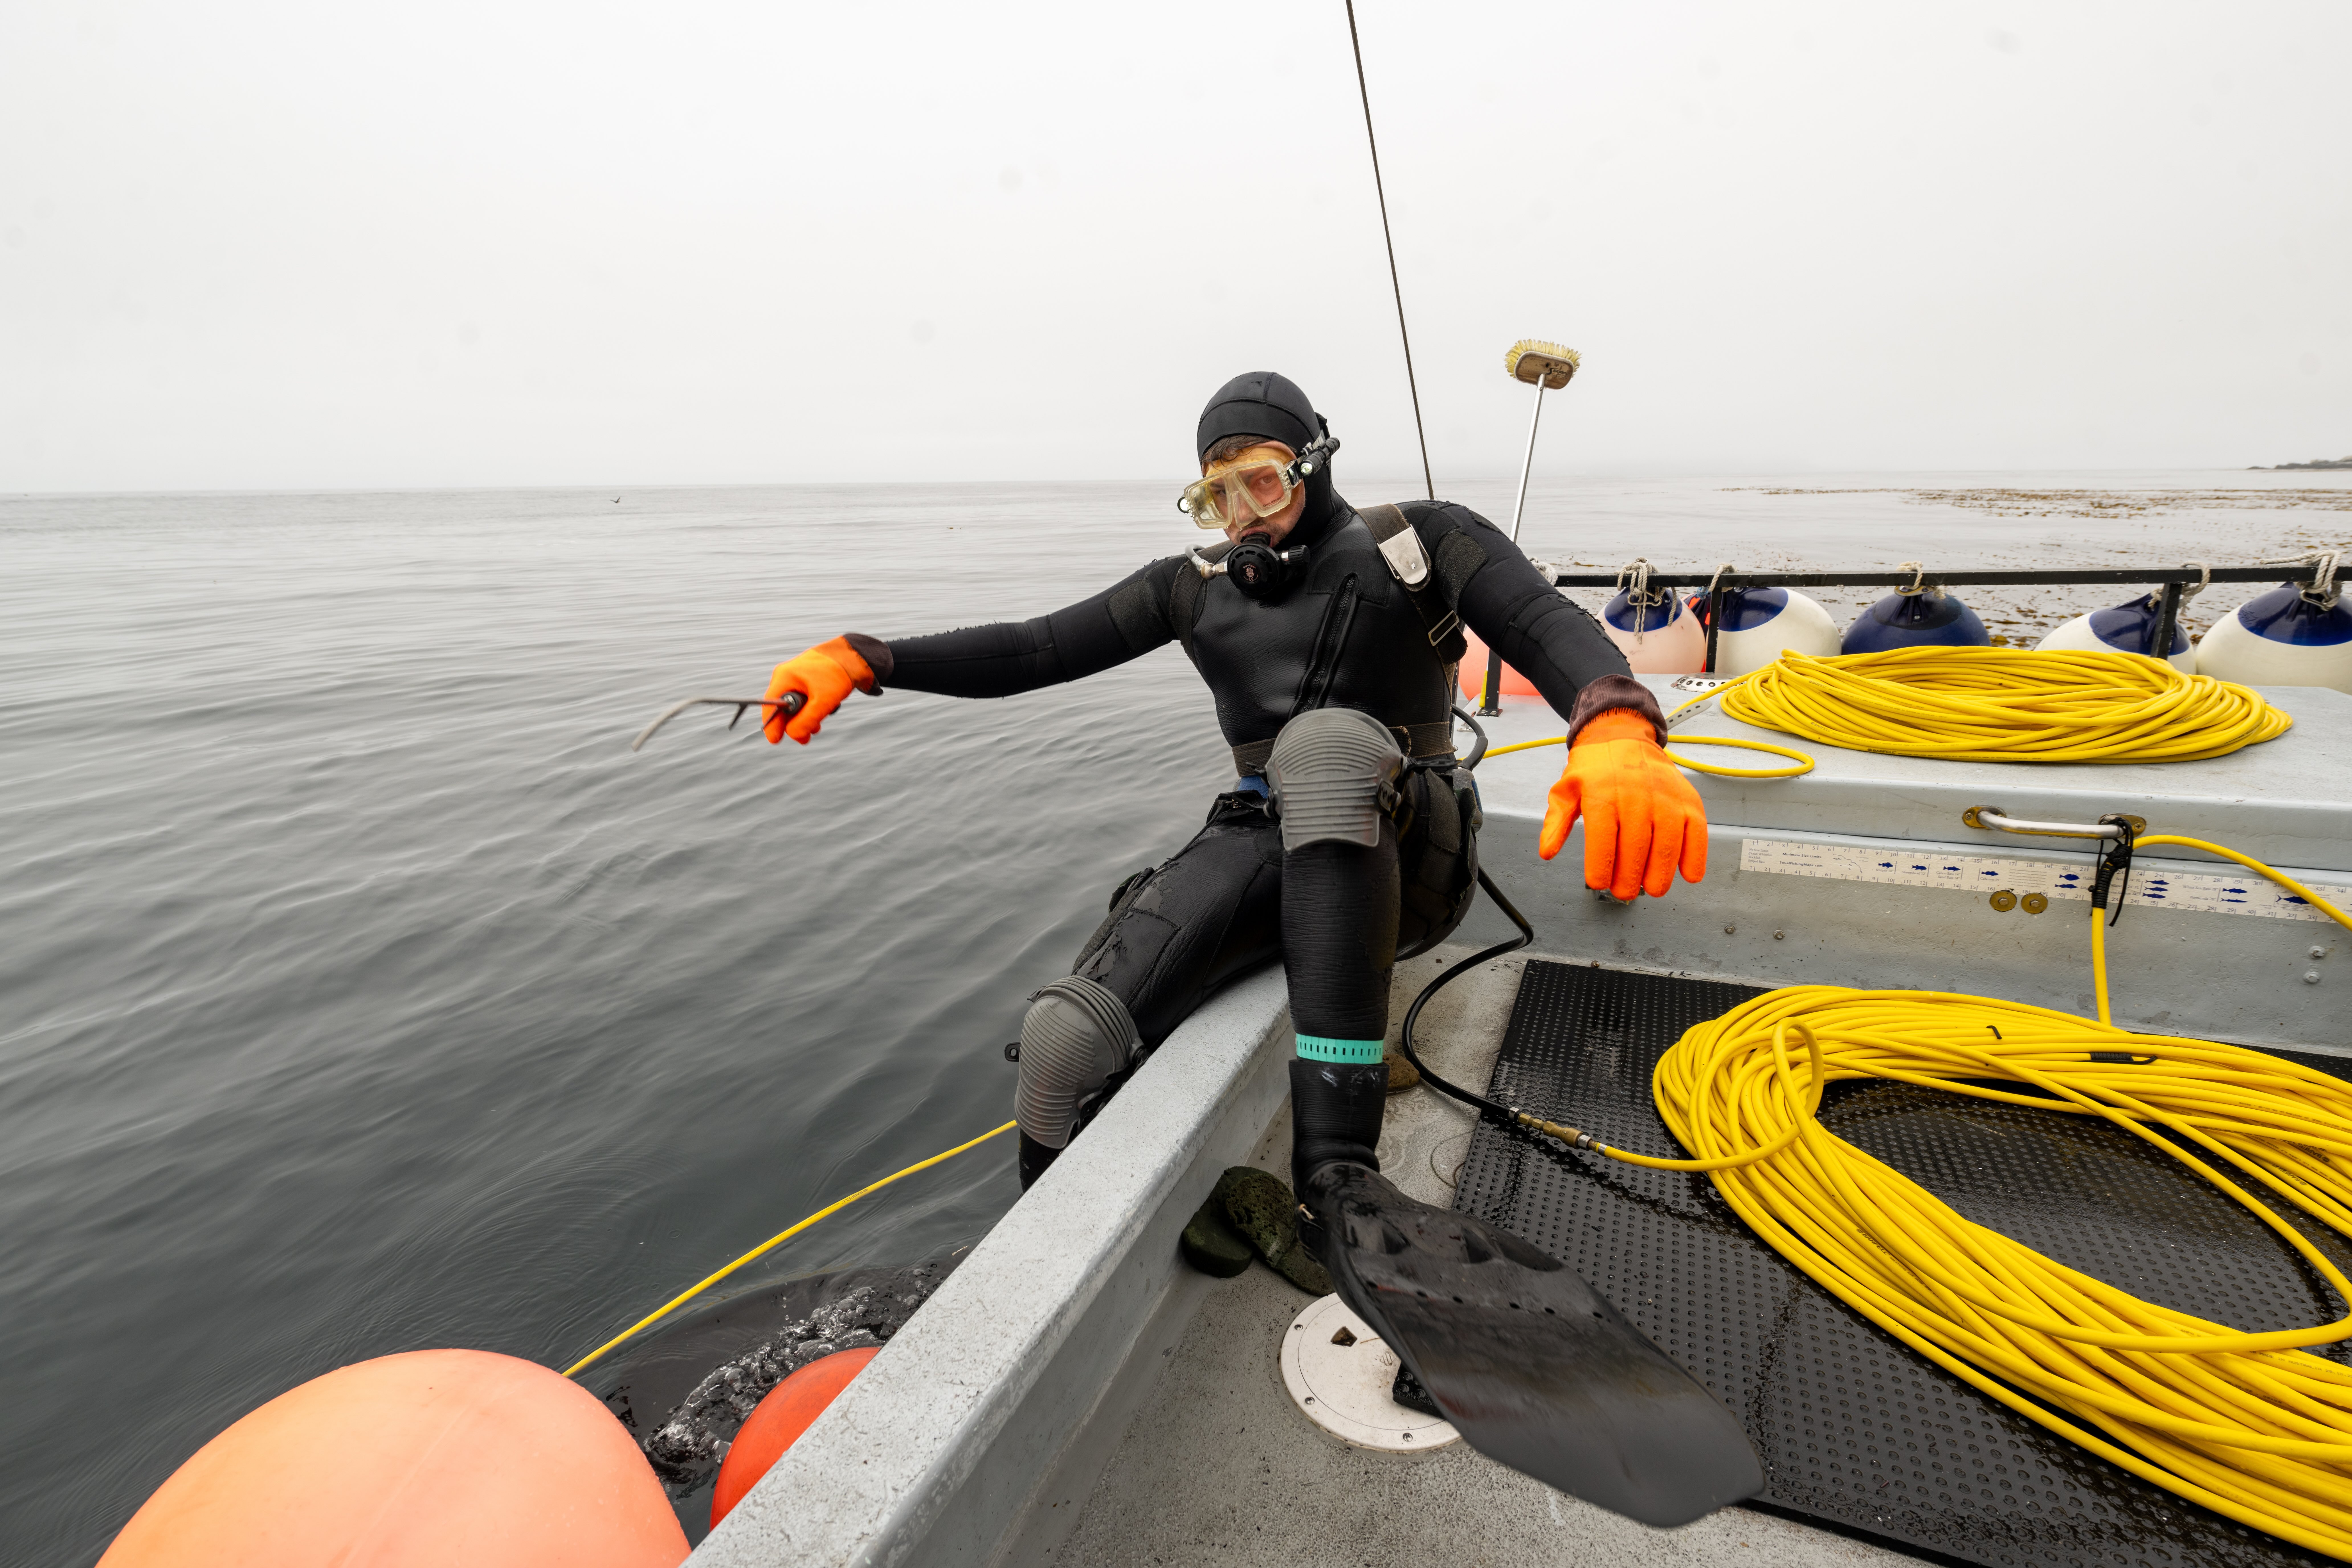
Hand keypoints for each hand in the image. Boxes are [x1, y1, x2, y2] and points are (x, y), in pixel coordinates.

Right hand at [762, 636, 874, 744]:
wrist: (853, 658)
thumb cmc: (837, 675)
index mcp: (784, 677)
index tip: (775, 741)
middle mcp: (786, 677)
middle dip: (793, 724)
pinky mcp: (804, 681)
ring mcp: (795, 678)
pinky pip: (802, 700)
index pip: (770, 705)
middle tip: (805, 739)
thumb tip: (792, 734)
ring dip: (804, 719)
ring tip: (817, 727)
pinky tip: (821, 713)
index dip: (771, 725)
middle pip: (782, 708)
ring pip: (794, 706)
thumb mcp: (822, 702)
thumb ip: (806, 720)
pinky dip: (810, 710)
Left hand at [1538, 709, 1707, 898]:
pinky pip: (1696, 832)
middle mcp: (1636, 795)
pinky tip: (1688, 875)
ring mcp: (1665, 797)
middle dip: (1630, 878)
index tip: (1598, 883)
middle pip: (1636, 847)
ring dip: (1661, 873)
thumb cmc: (1594, 769)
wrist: (1622, 737)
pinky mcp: (1687, 799)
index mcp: (1602, 795)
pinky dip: (1695, 857)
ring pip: (1667, 843)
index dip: (1601, 867)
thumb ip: (1556, 823)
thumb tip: (1547, 851)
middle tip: (1624, 892)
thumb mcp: (1566, 790)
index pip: (1602, 839)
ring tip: (1651, 888)